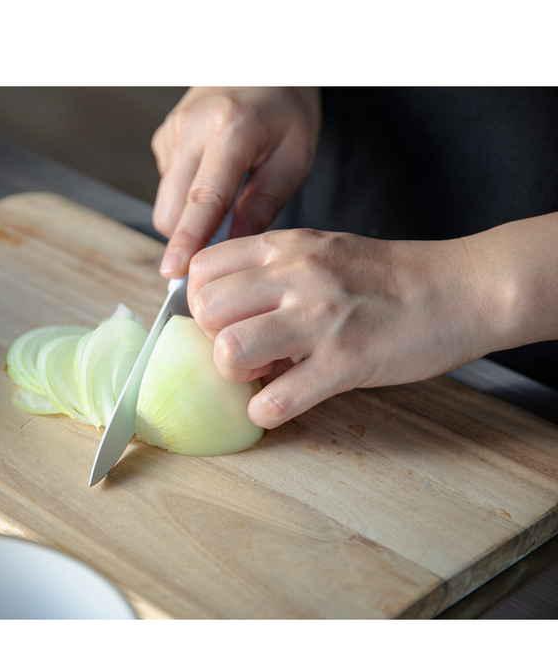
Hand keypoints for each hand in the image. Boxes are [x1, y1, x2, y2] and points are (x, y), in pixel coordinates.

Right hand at [151, 87, 320, 277]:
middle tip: (224, 238)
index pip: (203, 199)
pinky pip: (168, 185)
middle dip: (189, 236)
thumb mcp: (294, 157)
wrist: (261, 63)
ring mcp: (172, 132)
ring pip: (165, 202)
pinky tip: (214, 175)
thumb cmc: (285, 107)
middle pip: (171, 209)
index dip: (186, 240)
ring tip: (227, 196)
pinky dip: (187, 194)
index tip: (173, 271)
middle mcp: (191, 128)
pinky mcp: (163, 137)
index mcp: (230, 130)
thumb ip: (262, 205)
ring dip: (189, 216)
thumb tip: (233, 246)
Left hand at [188, 228, 503, 428]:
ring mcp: (319, 320)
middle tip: (243, 351)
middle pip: (206, 311)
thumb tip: (221, 311)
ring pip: (229, 351)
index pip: (200, 270)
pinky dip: (268, 411)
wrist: (459, 288)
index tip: (223, 320)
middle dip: (213, 339)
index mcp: (284, 248)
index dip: (200, 302)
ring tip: (261, 375)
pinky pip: (277, 400)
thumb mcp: (320, 251)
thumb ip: (270, 272)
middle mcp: (295, 277)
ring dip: (236, 374)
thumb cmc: (386, 276)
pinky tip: (281, 403)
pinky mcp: (346, 363)